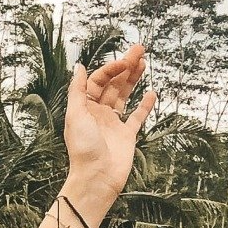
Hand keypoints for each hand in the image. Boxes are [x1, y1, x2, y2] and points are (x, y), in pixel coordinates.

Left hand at [63, 43, 155, 226]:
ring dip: (133, 79)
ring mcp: (114, 124)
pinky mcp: (127, 136)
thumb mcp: (76, 115)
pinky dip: (144, 105)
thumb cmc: (83, 149)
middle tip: (139, 49)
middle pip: (113, 84)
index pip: (98, 81)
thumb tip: (79, 67)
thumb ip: (78, 90)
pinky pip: (137, 117)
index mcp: (85, 108)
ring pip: (125, 96)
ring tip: (143, 62)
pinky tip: (151, 92)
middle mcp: (99, 114)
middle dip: (125, 66)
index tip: (123, 61)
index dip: (110, 69)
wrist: (97, 178)